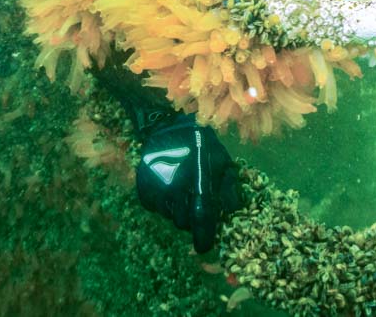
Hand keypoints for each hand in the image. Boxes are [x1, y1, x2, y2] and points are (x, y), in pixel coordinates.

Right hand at [136, 115, 240, 252]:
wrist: (166, 127)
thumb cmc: (201, 145)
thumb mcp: (222, 161)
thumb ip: (229, 187)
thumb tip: (231, 212)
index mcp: (198, 180)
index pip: (201, 218)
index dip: (203, 236)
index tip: (204, 248)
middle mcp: (176, 187)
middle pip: (184, 222)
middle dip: (191, 222)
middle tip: (194, 208)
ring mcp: (158, 188)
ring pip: (169, 216)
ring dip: (177, 212)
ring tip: (182, 193)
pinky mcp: (144, 188)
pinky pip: (155, 208)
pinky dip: (163, 204)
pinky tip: (168, 188)